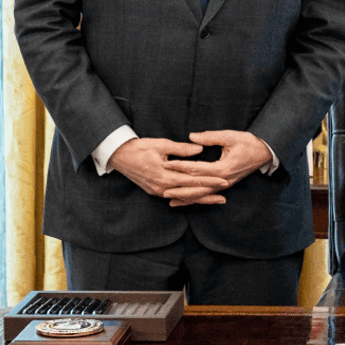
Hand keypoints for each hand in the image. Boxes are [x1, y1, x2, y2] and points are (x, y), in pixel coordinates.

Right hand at [107, 137, 226, 200]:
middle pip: (190, 193)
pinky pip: (175, 197)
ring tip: (217, 200)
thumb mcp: (162, 144)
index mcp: (165, 175)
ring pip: (183, 198)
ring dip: (200, 199)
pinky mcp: (154, 191)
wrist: (119, 156)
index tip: (224, 181)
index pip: (193, 180)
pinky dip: (187, 198)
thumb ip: (182, 149)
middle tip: (225, 195)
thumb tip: (200, 148)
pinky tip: (198, 199)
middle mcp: (162, 187)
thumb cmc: (140, 147)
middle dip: (209, 194)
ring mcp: (158, 191)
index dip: (209, 181)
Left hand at [162, 130, 273, 206]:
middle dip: (179, 189)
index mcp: (223, 168)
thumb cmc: (249, 143)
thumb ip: (210, 137)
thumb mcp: (231, 136)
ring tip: (169, 199)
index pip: (197, 169)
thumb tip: (192, 137)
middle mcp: (223, 181)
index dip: (180, 166)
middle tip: (162, 189)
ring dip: (185, 197)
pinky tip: (184, 201)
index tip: (166, 164)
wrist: (265, 153)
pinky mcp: (225, 185)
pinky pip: (207, 194)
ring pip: (202, 194)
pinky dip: (195, 198)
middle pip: (197, 188)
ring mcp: (224, 185)